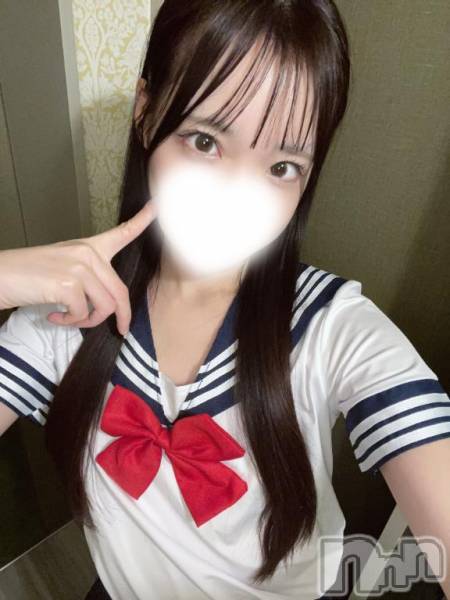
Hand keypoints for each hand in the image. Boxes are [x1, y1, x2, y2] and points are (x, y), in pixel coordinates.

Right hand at [0, 202, 155, 334]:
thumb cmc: (29, 276)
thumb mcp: (63, 269)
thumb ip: (88, 280)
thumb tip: (106, 306)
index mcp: (89, 247)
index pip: (122, 233)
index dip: (143, 220)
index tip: (158, 207)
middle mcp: (87, 253)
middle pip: (120, 291)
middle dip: (122, 316)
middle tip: (120, 330)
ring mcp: (79, 267)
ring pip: (104, 306)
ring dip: (87, 321)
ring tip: (68, 318)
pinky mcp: (68, 284)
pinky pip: (82, 313)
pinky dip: (69, 322)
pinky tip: (53, 315)